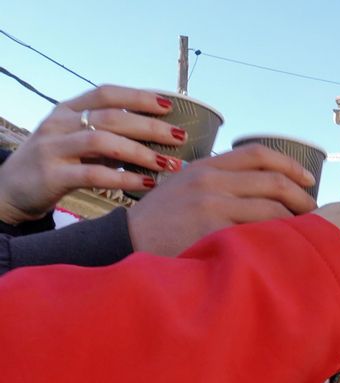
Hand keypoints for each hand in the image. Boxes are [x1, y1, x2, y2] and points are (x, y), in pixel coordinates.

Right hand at [0, 85, 185, 223]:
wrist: (9, 191)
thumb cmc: (56, 165)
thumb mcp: (78, 143)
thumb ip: (109, 135)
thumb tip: (158, 135)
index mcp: (67, 110)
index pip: (106, 93)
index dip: (138, 96)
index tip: (169, 104)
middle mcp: (59, 124)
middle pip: (111, 117)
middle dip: (150, 126)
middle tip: (180, 136)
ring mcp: (53, 148)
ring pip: (103, 142)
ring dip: (141, 152)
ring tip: (168, 163)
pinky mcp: (52, 175)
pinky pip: (94, 174)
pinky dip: (124, 178)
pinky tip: (147, 183)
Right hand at [127, 144, 316, 256]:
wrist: (124, 241)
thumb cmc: (160, 220)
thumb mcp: (185, 187)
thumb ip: (218, 181)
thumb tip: (262, 187)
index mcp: (206, 166)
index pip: (258, 153)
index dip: (290, 164)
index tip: (308, 180)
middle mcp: (211, 181)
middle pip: (274, 181)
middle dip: (302, 198)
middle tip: (314, 213)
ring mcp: (211, 205)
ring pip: (272, 209)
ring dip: (295, 223)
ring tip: (304, 234)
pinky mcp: (211, 230)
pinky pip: (258, 234)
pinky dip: (277, 241)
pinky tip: (285, 249)